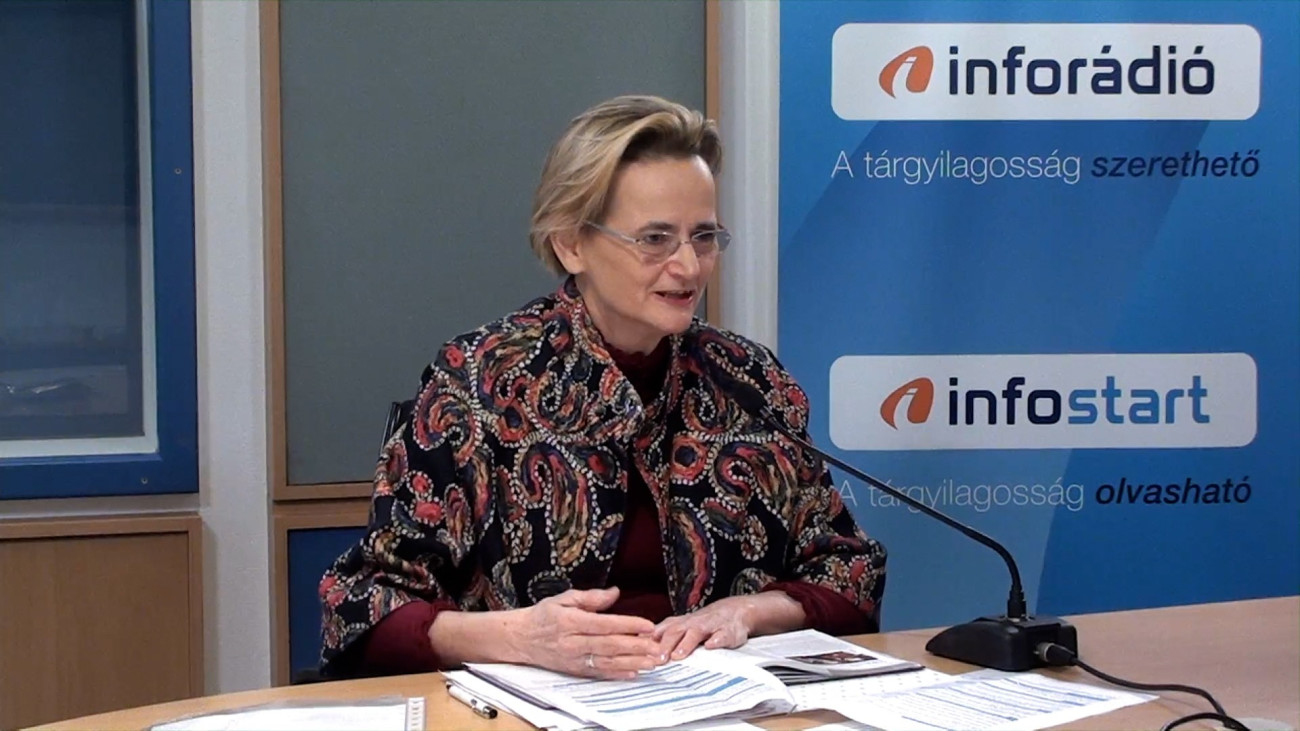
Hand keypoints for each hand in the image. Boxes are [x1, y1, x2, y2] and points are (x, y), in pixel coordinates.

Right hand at [510, 587, 667, 678]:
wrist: (521, 638)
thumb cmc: (543, 616)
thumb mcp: (564, 598)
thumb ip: (591, 597)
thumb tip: (615, 593)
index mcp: (571, 621)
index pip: (604, 624)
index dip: (628, 625)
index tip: (648, 625)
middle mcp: (573, 642)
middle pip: (609, 645)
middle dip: (636, 647)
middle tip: (657, 647)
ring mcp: (574, 659)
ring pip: (607, 662)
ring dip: (632, 663)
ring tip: (652, 662)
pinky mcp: (574, 670)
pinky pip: (599, 673)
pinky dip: (617, 674)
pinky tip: (634, 673)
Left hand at [653, 592, 804, 660]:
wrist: (735, 611)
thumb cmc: (704, 623)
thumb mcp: (682, 625)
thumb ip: (663, 633)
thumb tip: (638, 642)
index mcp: (680, 623)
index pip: (662, 630)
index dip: (651, 641)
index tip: (640, 653)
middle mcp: (693, 623)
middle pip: (675, 631)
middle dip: (665, 645)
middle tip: (658, 660)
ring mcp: (710, 626)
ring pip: (696, 633)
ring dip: (686, 644)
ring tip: (678, 656)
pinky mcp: (728, 631)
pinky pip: (722, 635)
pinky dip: (716, 640)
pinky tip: (711, 646)